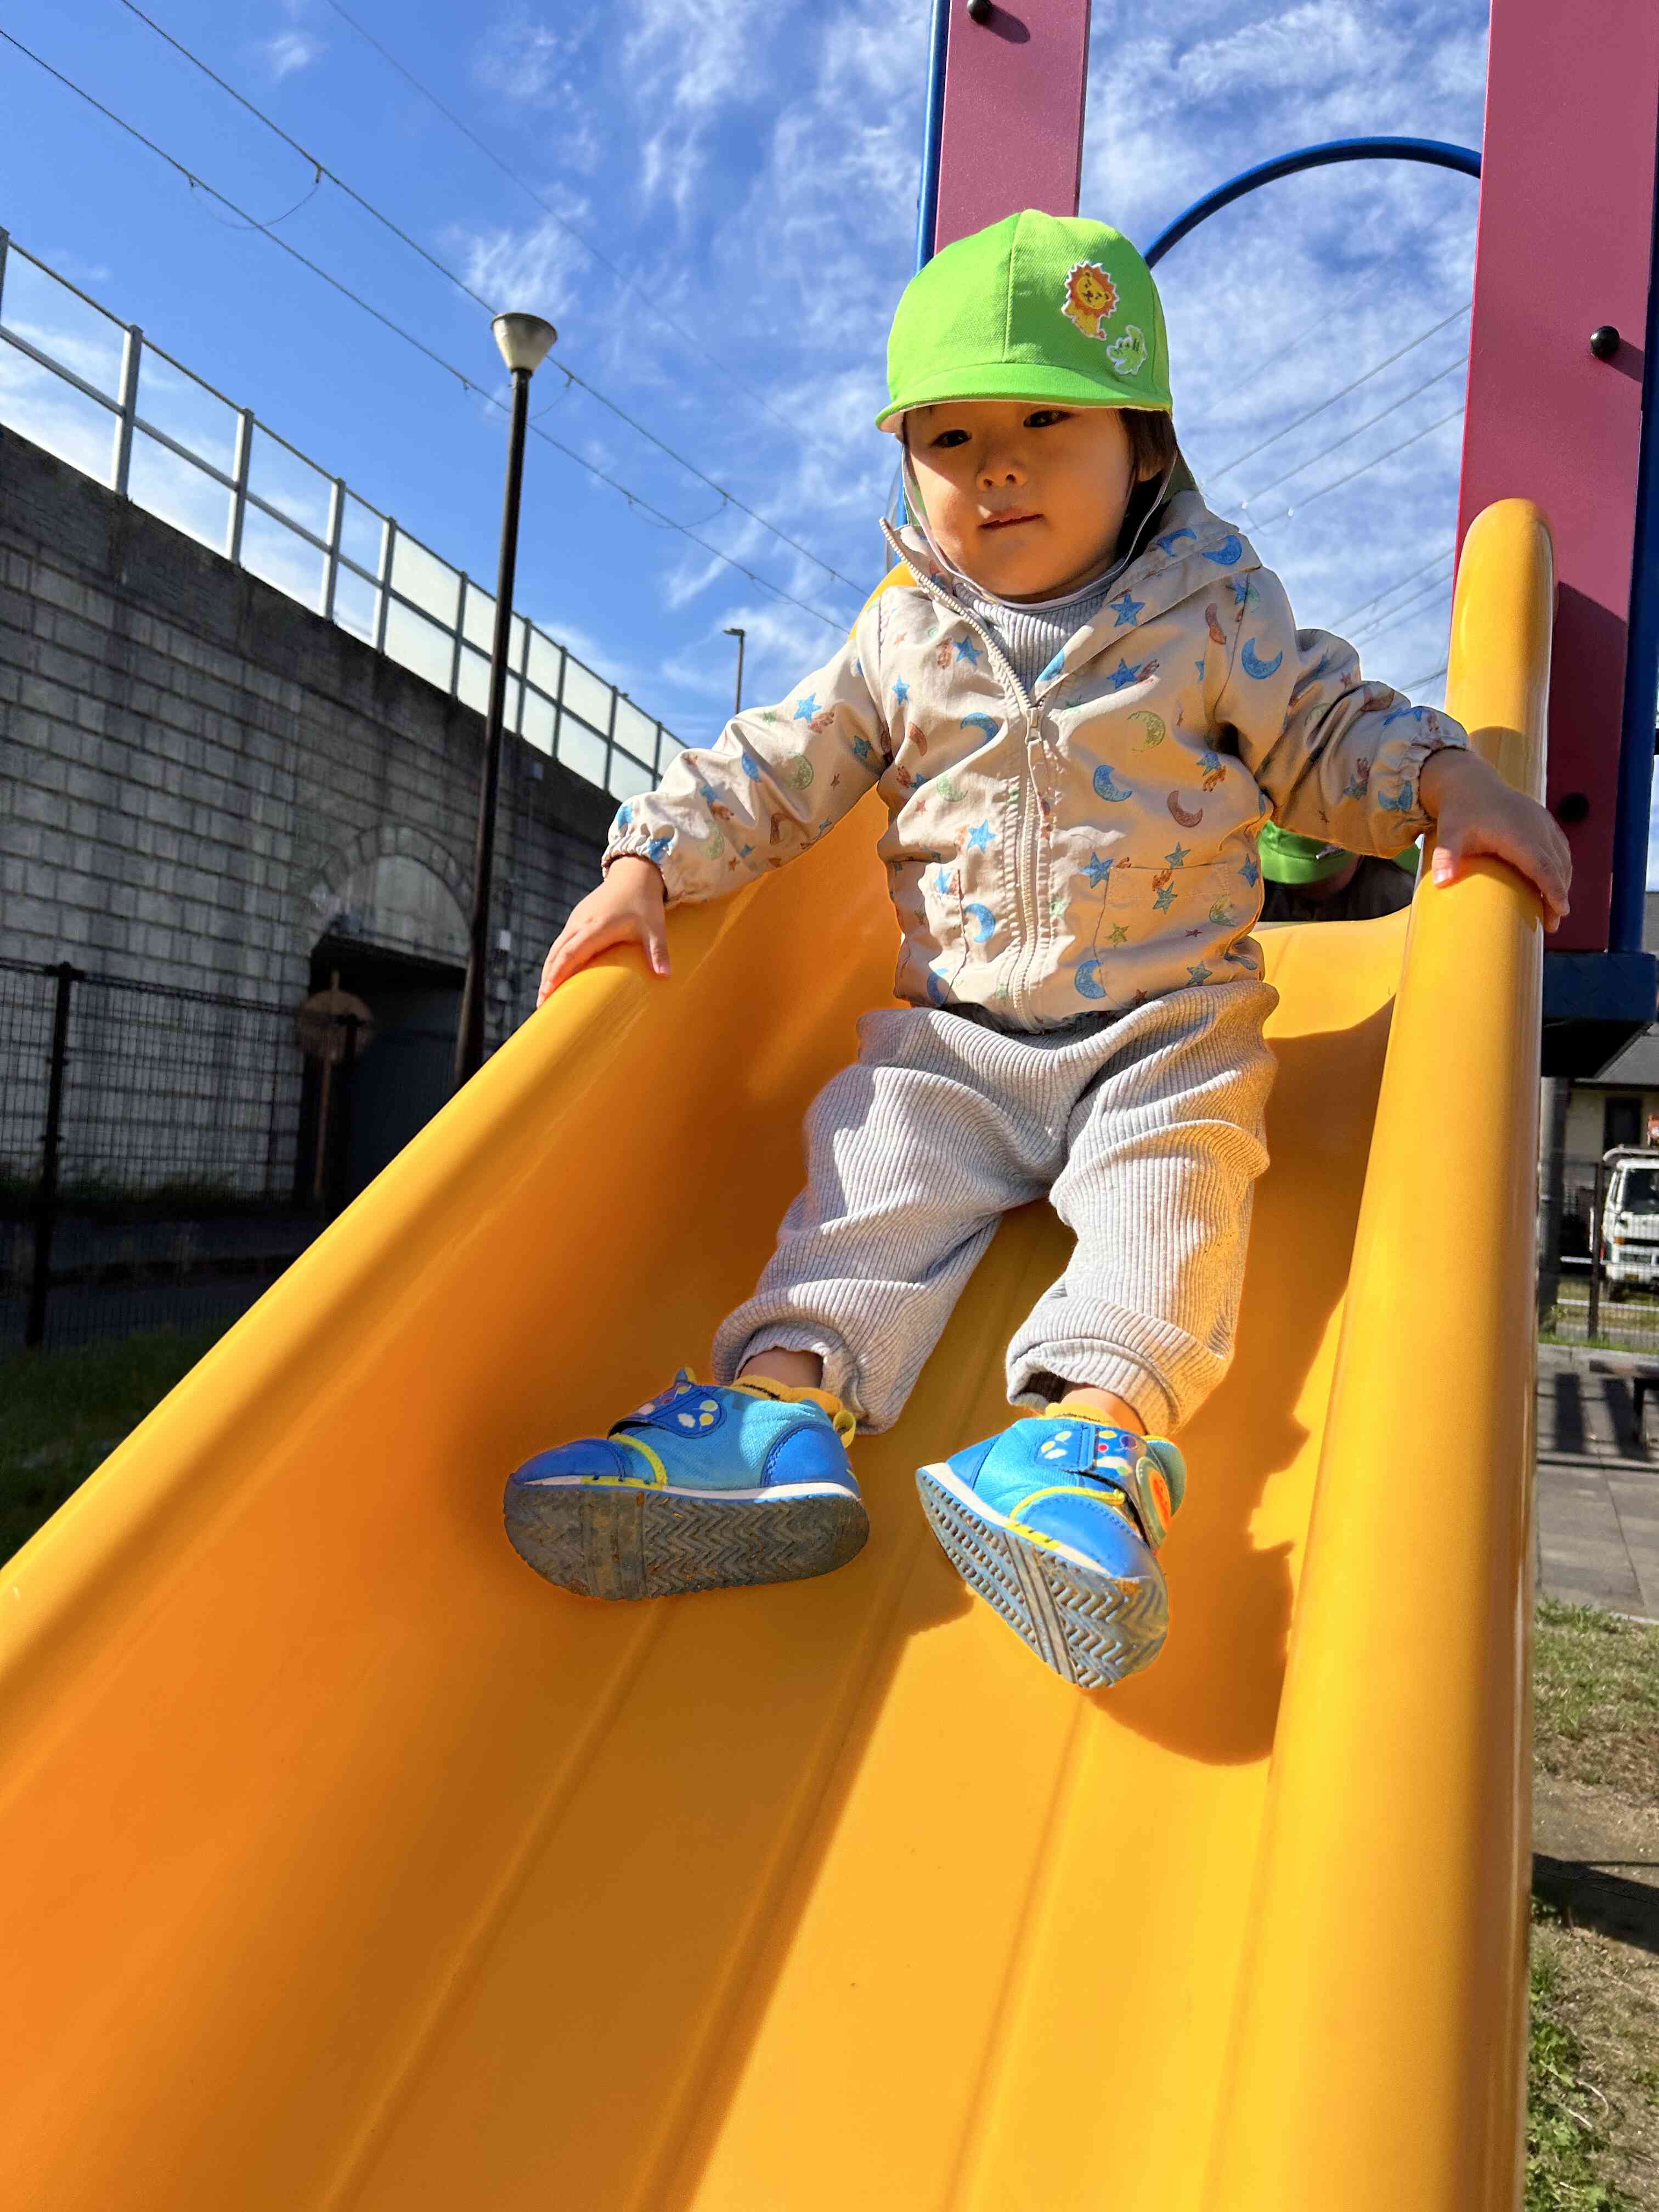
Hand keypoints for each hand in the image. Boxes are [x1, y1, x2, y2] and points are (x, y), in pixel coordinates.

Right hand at [537, 857, 668, 1005]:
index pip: (570, 953)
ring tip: (545, 993)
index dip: (557, 973)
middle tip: (541, 1004)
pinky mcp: (578, 918)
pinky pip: (562, 941)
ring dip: (549, 970)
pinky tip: (556, 973)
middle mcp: (581, 923)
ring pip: (556, 947)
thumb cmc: (644, 903)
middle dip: (547, 978)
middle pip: (557, 954)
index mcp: (596, 927)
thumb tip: (666, 976)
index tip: (547, 992)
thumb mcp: (655, 928)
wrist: (634, 875)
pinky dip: (556, 958)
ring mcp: (577, 920)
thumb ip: (658, 952)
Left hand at [1419, 748, 1571, 931]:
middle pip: (1557, 866)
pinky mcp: (1544, 821)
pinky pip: (1560, 848)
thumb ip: (1446, 857)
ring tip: (1555, 910)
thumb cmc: (1459, 812)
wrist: (1469, 782)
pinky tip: (1556, 884)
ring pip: (1562, 857)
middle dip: (1559, 895)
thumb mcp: (1449, 833)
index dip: (1554, 889)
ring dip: (1562, 882)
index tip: (1561, 912)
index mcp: (1517, 833)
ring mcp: (1543, 823)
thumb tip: (1440, 883)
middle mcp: (1536, 827)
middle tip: (1553, 925)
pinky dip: (1561, 867)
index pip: (1542, 866)